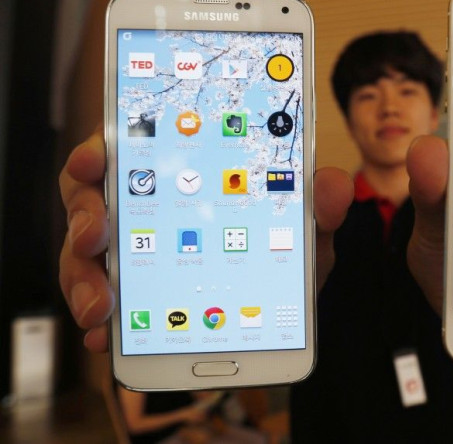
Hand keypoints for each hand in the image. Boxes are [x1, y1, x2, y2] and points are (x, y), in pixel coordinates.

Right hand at [59, 126, 351, 351]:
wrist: (277, 312)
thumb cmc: (280, 253)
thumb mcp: (302, 230)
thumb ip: (317, 207)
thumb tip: (331, 186)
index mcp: (181, 174)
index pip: (130, 148)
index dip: (102, 148)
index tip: (95, 157)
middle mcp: (146, 209)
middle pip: (91, 200)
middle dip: (84, 218)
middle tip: (95, 239)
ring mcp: (131, 256)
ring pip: (84, 258)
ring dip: (85, 282)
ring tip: (102, 310)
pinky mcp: (130, 301)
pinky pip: (103, 308)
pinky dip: (103, 326)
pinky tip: (107, 341)